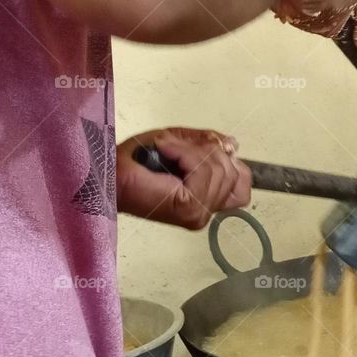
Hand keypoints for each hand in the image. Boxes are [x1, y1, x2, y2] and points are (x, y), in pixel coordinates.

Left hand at [116, 127, 250, 228]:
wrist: (113, 171)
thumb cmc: (136, 162)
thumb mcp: (182, 144)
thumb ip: (208, 144)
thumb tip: (232, 144)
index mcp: (206, 199)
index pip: (243, 185)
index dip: (230, 161)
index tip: (208, 148)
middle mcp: (206, 210)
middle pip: (234, 172)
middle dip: (206, 150)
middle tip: (176, 148)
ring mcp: (199, 212)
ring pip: (219, 169)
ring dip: (191, 150)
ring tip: (168, 150)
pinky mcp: (190, 208)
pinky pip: (204, 170)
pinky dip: (185, 154)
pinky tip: (166, 151)